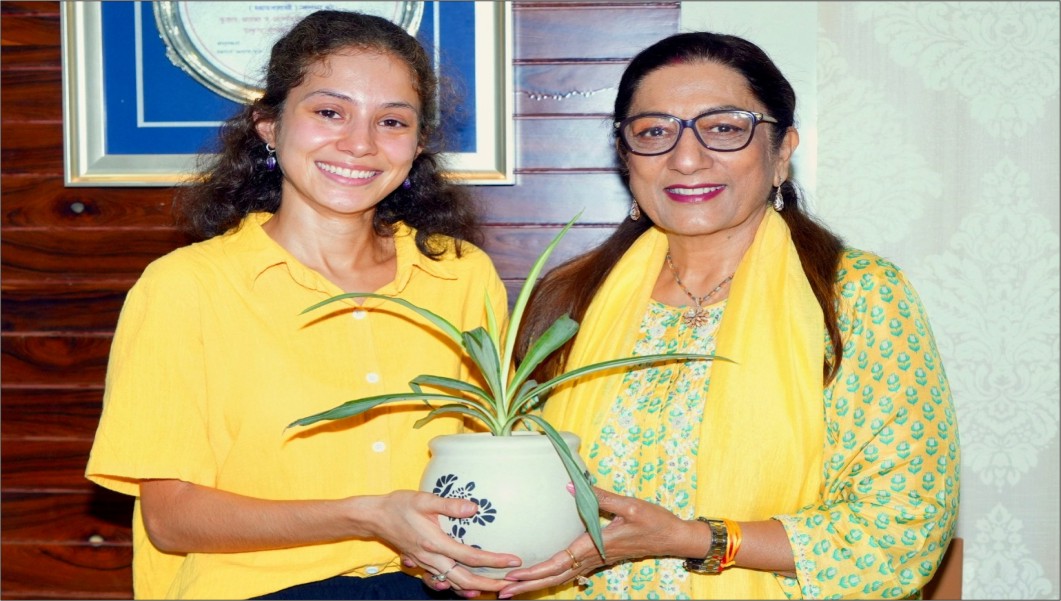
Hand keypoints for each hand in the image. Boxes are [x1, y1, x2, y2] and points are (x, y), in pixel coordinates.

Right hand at [367, 490, 520, 595]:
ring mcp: (426, 564)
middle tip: (511, 583)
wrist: (375, 517)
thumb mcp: (424, 499)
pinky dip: (457, 588)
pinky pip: (442, 582)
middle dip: (490, 584)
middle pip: (465, 580)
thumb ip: (449, 505)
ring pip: (454, 584)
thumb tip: (474, 508)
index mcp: (435, 543)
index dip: (494, 561)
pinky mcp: (422, 564)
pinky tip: (469, 589)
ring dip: (476, 588)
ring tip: (496, 588)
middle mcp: (432, 558)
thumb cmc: (399, 505)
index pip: (471, 557)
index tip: (513, 561)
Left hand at [497, 486, 690, 598]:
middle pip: (555, 576)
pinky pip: (571, 571)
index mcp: (596, 545)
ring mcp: (597, 559)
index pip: (559, 562)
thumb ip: (601, 496)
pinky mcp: (600, 557)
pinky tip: (541, 578)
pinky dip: (552, 576)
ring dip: (537, 583)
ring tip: (512, 589)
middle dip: (527, 585)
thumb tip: (570, 484)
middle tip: (500, 591)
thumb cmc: (654, 520)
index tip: (514, 576)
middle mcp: (593, 556)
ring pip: (562, 576)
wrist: (674, 537)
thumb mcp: (630, 505)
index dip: (535, 571)